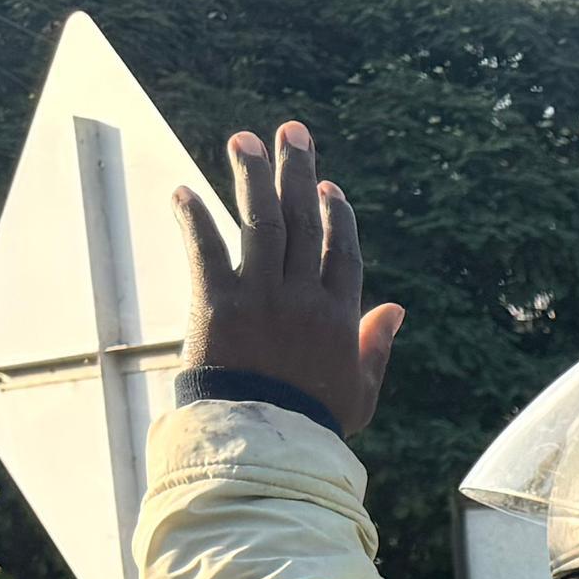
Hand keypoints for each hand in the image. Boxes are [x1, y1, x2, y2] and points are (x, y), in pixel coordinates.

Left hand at [176, 120, 402, 436]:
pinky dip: (193, 219)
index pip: (343, 249)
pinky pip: (206, 250)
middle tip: (291, 132)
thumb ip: (376, 345)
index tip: (327, 186)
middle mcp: (303, 296)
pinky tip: (182, 192)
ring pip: (261, 222)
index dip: (336, 213)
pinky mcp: (217, 303)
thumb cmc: (315, 424)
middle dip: (297, 172)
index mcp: (339, 315)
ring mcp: (261, 296)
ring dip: (252, 177)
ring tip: (244, 140)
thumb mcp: (360, 391)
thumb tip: (396, 309)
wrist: (266, 445)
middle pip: (305, 220)